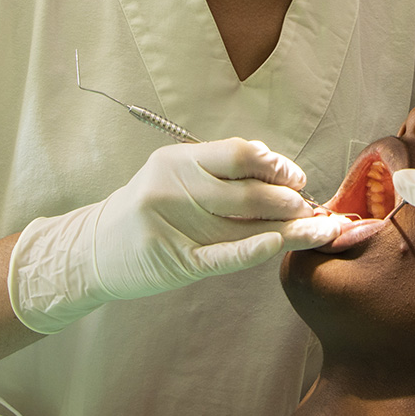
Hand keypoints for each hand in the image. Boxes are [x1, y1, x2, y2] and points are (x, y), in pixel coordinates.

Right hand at [9, 139, 350, 332]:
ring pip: (243, 225)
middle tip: (311, 209)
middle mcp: (175, 187)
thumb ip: (222, 170)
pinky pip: (221, 256)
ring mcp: (173, 225)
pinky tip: (277, 245)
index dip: (275, 165)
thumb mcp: (178, 175)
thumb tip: (280, 168)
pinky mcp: (174, 262)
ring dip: (288, 228)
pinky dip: (252, 251)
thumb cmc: (151, 207)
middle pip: (246, 191)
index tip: (298, 178)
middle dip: (287, 200)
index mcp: (179, 159)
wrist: (94, 249)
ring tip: (320, 230)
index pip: (238, 154)